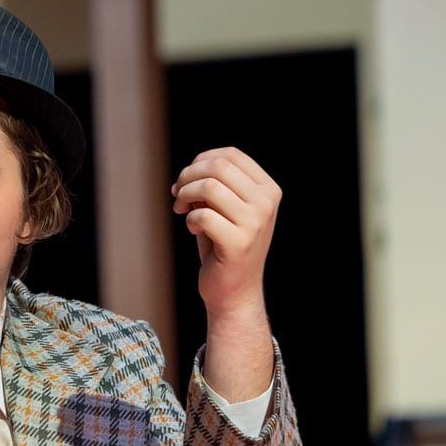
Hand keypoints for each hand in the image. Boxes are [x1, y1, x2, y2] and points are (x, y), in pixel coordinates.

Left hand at [170, 147, 280, 321]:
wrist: (234, 290)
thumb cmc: (223, 244)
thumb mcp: (223, 207)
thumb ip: (213, 184)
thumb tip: (188, 171)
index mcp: (268, 189)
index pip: (231, 154)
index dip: (200, 161)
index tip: (186, 179)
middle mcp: (267, 203)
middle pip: (218, 167)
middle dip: (188, 176)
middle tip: (178, 194)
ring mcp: (256, 223)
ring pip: (210, 187)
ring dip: (186, 195)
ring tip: (182, 209)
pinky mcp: (239, 243)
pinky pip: (203, 216)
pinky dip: (189, 220)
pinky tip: (193, 230)